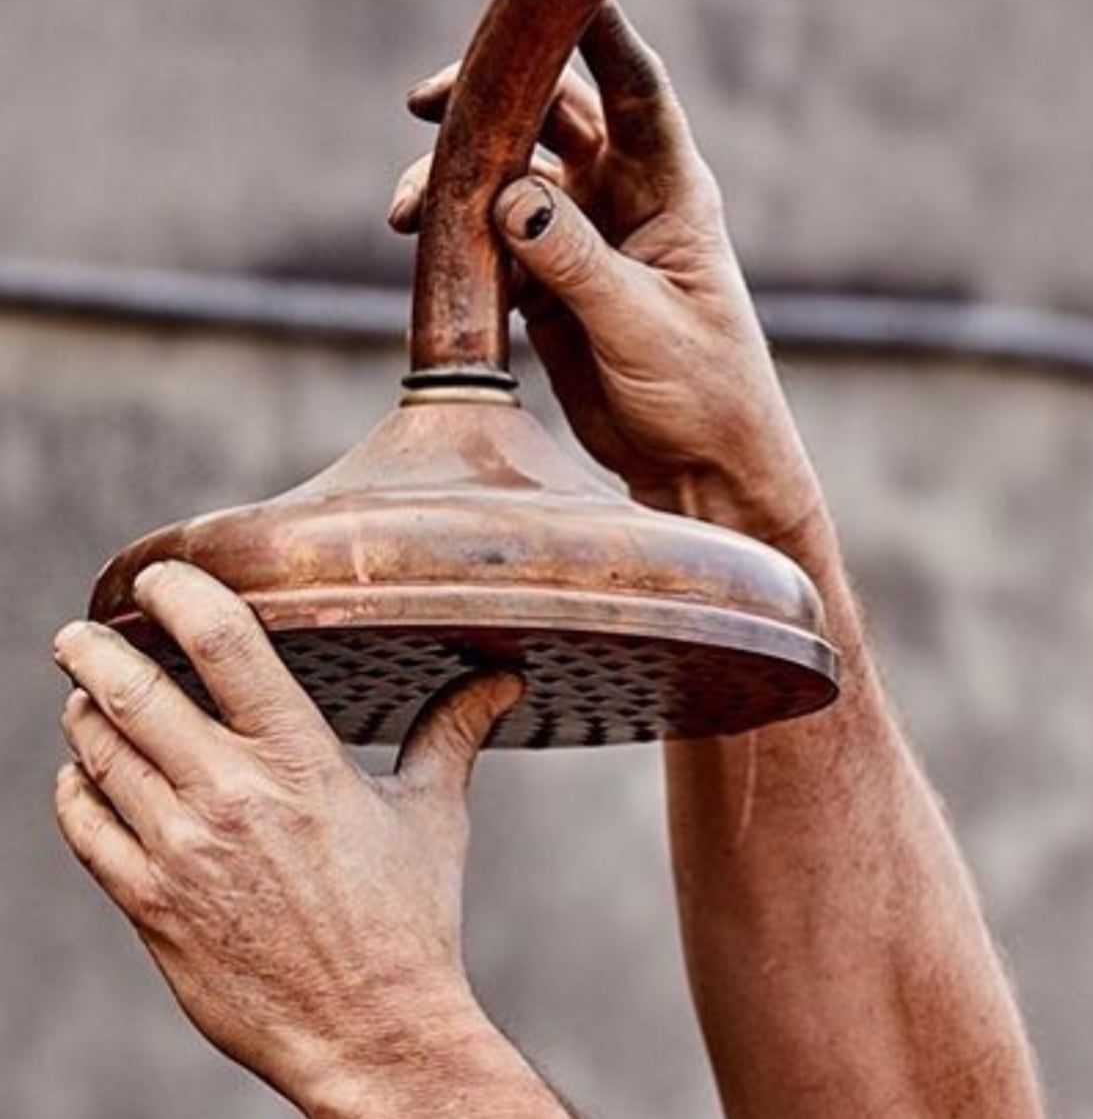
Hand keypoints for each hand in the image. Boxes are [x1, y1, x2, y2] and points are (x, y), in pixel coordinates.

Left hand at [53, 561, 559, 1117]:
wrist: (369, 1032)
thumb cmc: (408, 918)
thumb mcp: (432, 814)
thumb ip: (452, 730)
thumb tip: (504, 677)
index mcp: (302, 758)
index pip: (226, 644)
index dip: (183, 594)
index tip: (161, 576)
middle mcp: (232, 795)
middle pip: (132, 692)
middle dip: (93, 650)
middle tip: (81, 632)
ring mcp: (180, 853)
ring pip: (98, 754)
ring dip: (83, 714)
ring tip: (85, 696)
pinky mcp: (149, 906)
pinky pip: (84, 827)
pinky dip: (73, 787)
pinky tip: (83, 774)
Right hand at [391, 2, 821, 540]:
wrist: (698, 467)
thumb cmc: (704, 392)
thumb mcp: (642, 325)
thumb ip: (575, 260)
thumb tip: (505, 193)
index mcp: (671, 190)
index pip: (637, 89)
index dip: (601, 31)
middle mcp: (623, 198)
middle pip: (553, 113)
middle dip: (491, 98)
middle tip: (426, 103)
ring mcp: (581, 237)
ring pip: (507, 172)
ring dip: (455, 177)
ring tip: (406, 214)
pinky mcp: (547, 282)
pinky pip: (489, 235)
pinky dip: (452, 233)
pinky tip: (420, 246)